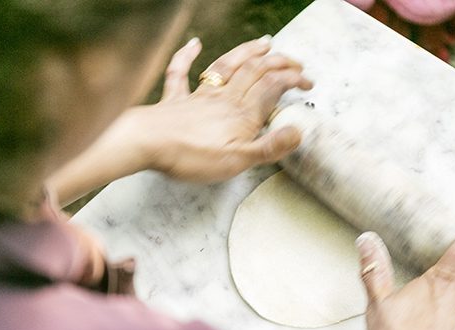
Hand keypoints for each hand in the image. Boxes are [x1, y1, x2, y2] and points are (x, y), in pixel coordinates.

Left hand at [125, 36, 312, 181]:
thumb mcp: (238, 160)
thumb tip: (298, 133)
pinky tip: (194, 44)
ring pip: (226, 66)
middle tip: (295, 61)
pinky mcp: (175, 101)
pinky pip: (180, 73)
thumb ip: (269, 147)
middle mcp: (223, 99)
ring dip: (246, 52)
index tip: (308, 81)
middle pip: (255, 71)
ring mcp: (198, 97)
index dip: (293, 80)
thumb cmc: (191, 156)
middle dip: (278, 63)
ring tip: (263, 43)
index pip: (273, 88)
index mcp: (241, 114)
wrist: (146, 144)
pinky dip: (187, 56)